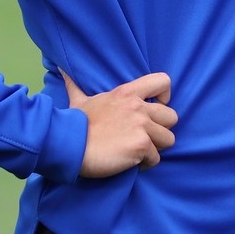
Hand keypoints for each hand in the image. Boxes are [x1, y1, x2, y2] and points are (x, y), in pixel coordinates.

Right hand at [63, 70, 177, 177]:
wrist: (68, 146)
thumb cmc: (75, 125)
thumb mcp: (80, 100)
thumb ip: (77, 86)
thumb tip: (62, 69)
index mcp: (127, 93)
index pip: (163, 81)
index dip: (165, 96)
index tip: (156, 107)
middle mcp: (138, 107)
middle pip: (172, 117)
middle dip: (161, 129)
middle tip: (143, 137)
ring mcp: (142, 126)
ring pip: (168, 139)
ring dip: (155, 148)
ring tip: (137, 151)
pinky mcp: (141, 145)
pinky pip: (155, 158)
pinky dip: (145, 164)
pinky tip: (129, 162)